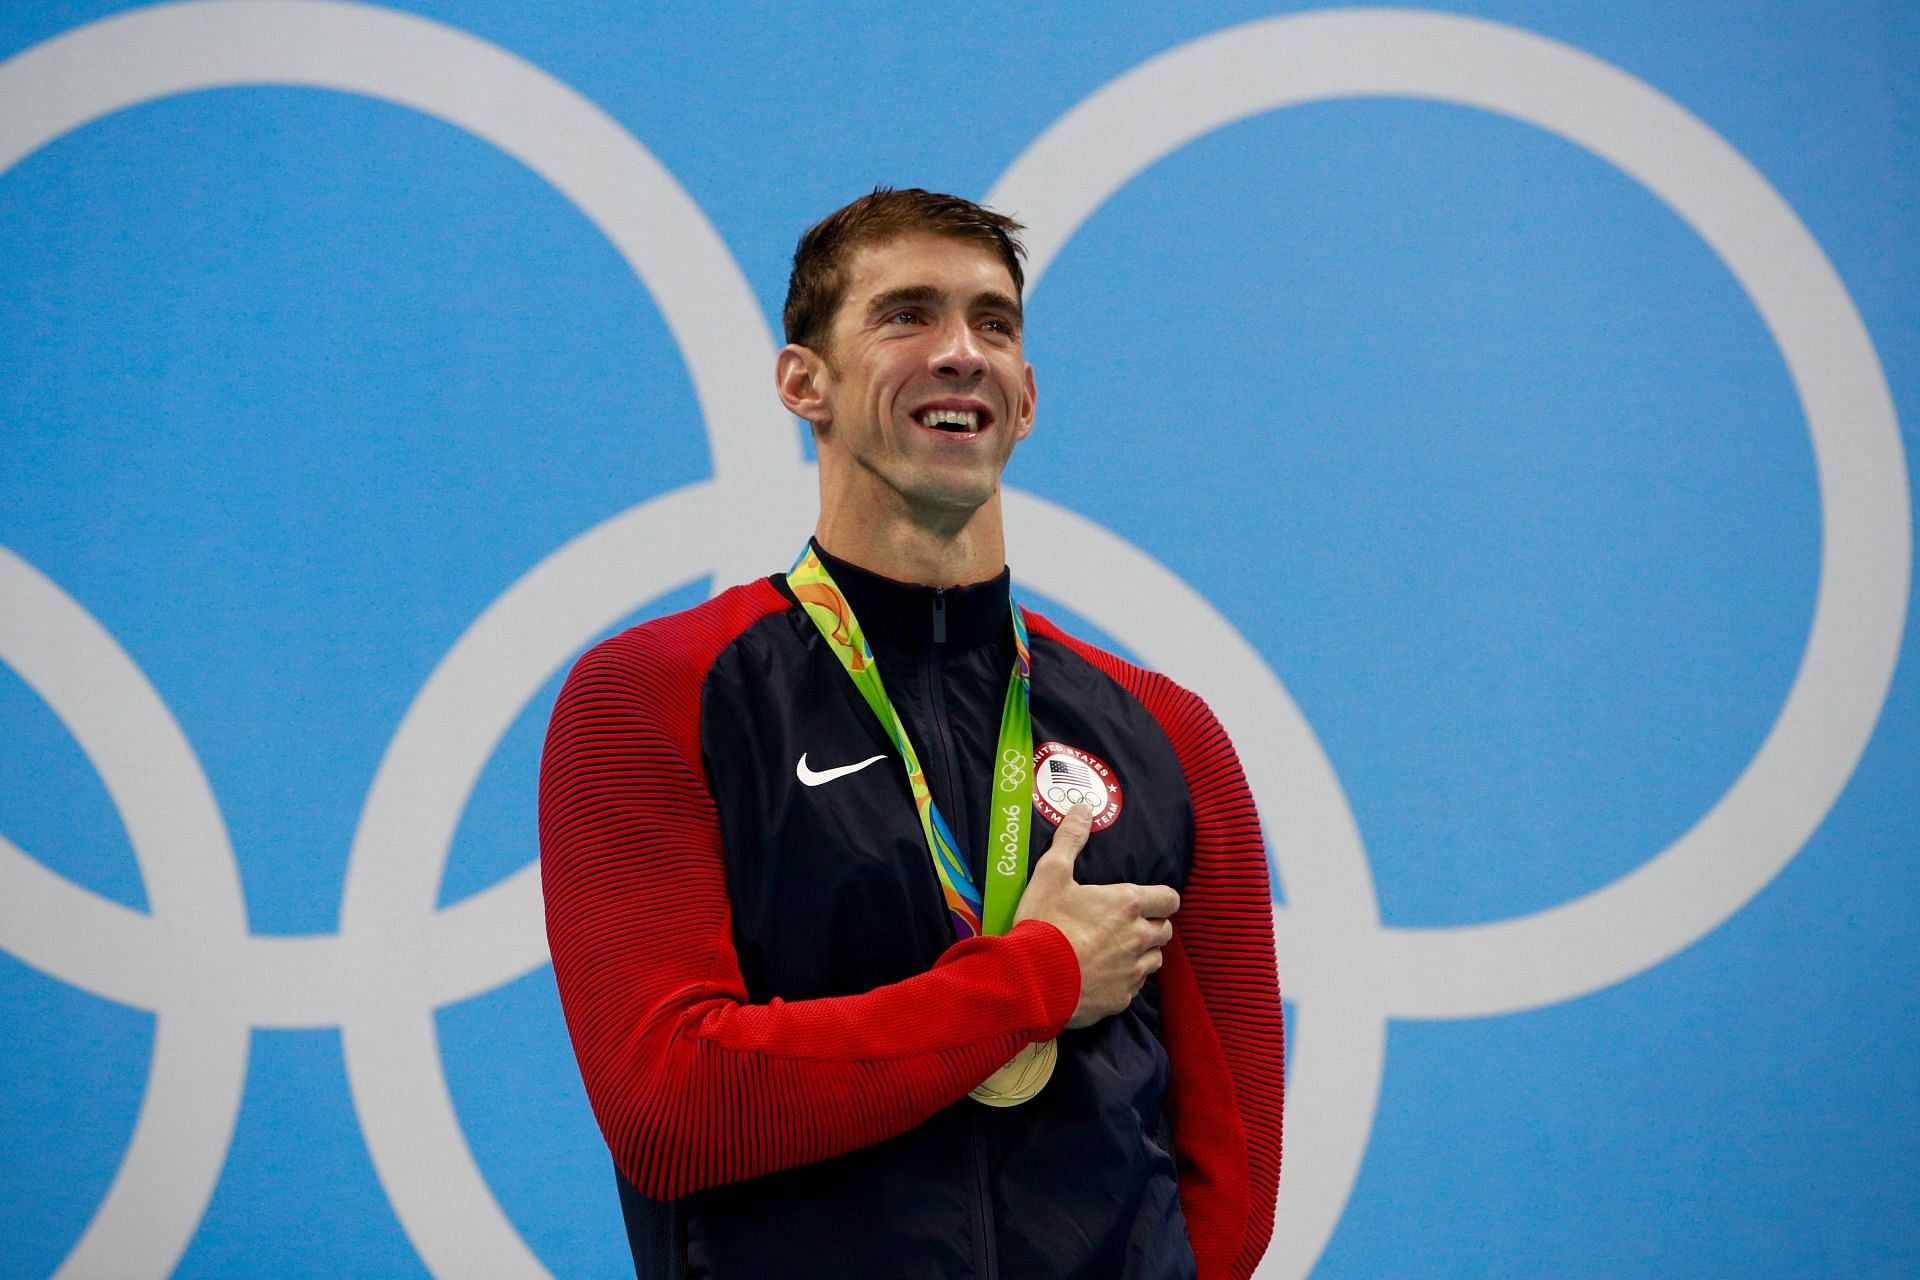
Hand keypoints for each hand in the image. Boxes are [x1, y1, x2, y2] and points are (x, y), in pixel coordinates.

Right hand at [1013, 804, 1179, 1028]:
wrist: (1031, 980)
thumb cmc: (1044, 923)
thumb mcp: (1051, 874)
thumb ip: (1070, 840)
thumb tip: (1082, 809)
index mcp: (1127, 905)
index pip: (1169, 899)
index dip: (1162, 899)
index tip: (1146, 901)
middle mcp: (1138, 938)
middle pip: (1165, 931)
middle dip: (1151, 926)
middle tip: (1125, 924)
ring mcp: (1132, 971)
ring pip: (1154, 960)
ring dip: (1142, 954)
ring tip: (1115, 951)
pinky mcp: (1120, 998)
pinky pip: (1134, 987)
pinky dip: (1124, 980)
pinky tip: (1102, 976)